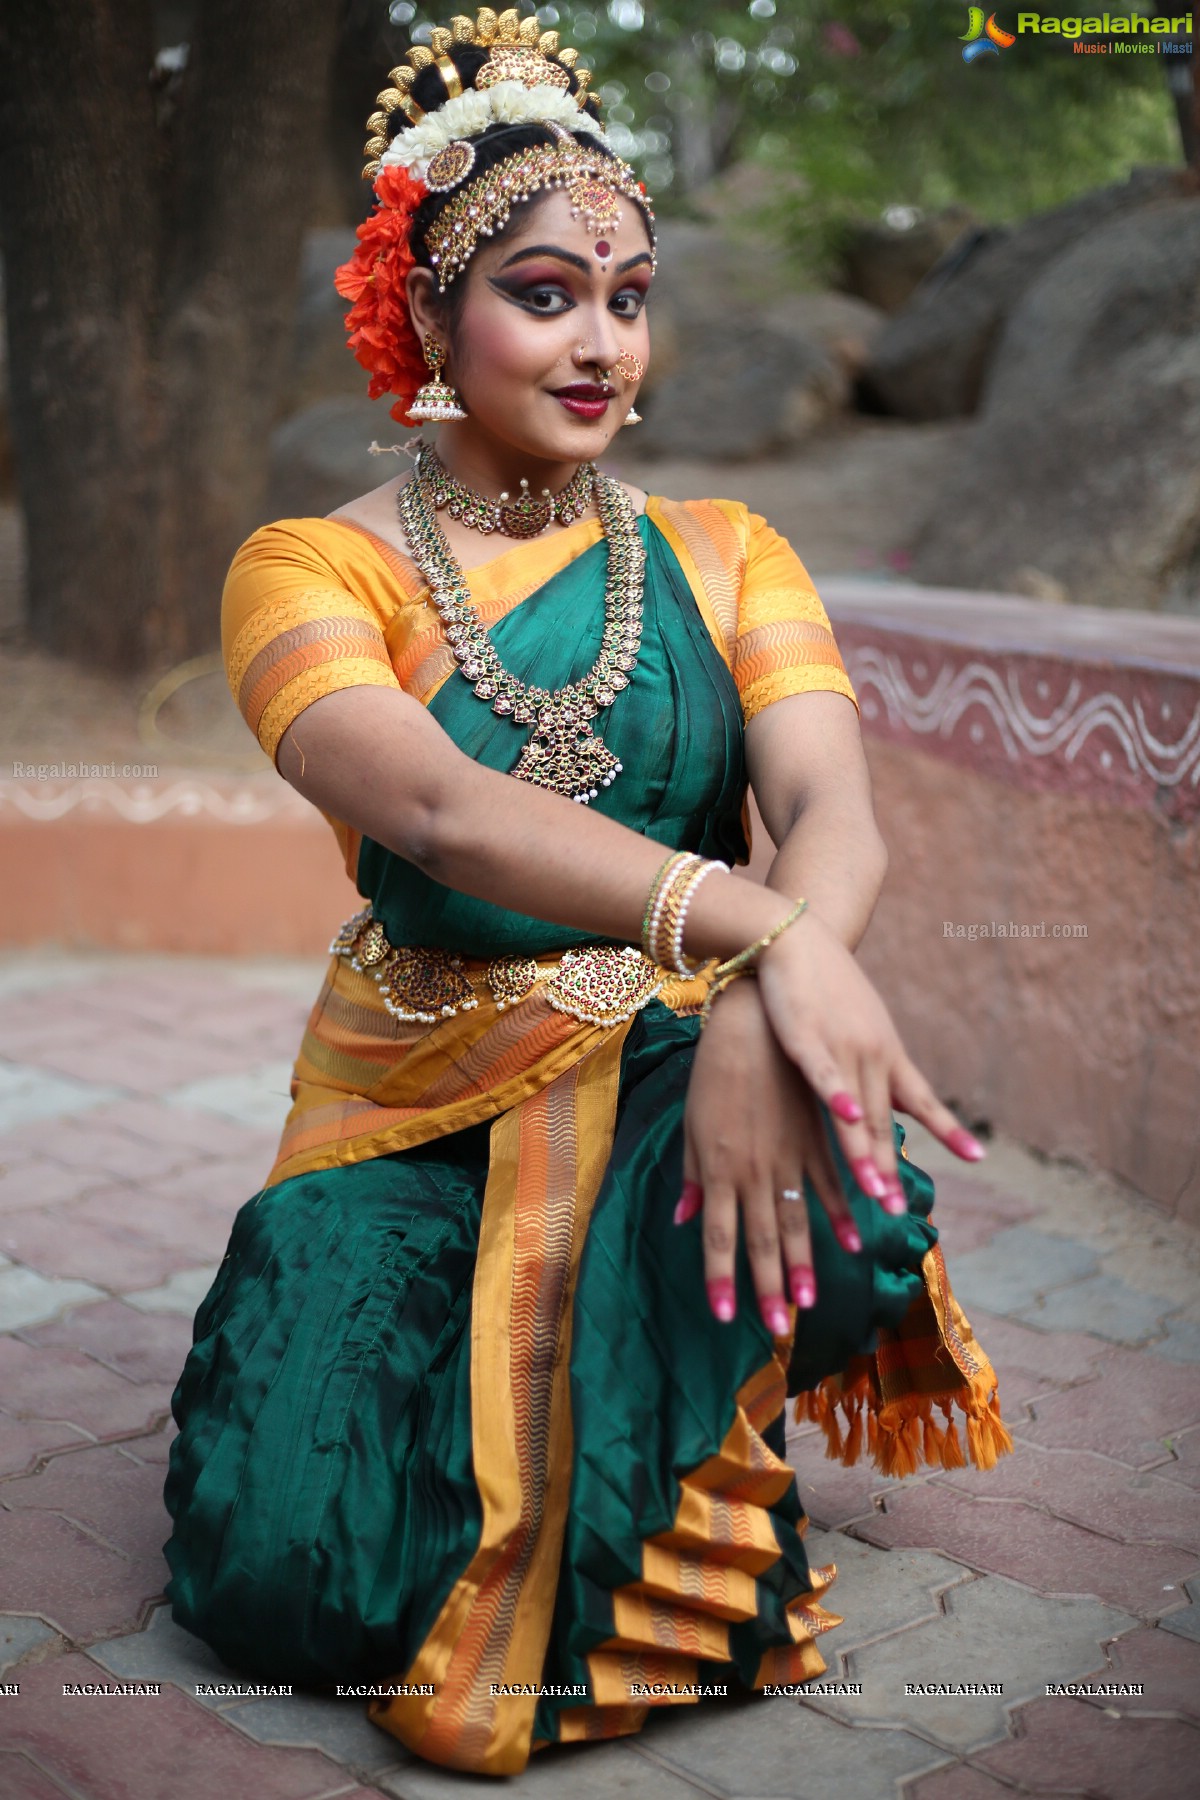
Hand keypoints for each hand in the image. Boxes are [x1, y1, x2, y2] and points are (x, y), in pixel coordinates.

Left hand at [680, 976, 894, 1329]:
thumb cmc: (714, 1071)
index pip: (719, 1236)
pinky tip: (852, 1244)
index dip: (721, 1278)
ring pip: (796, 1219)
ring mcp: (788, 1154)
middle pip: (759, 1237)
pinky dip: (841, 1215)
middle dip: (767, 1286)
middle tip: (779, 1329)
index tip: (724, 1316)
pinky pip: (831, 1183)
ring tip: (811, 1302)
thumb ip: (695, 1175)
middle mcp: (753, 1168)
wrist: (753, 1019)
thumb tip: (685, 1220)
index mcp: (718, 1167)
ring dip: (803, 1263)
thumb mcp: (694, 1123)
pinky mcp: (816, 1135)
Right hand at [753, 908, 983, 1193]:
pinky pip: (823, 1072)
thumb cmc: (825, 988)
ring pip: (857, 1108)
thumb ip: (871, 1070)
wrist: (796, 938)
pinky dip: (837, 1095)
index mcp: (887, 1054)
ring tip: (875, 1193)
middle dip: (888, 1169)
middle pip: (883, 1121)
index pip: (923, 1099)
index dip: (949, 1129)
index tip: (978, 1157)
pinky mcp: (805, 1036)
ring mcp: (840, 1045)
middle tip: (896, 1212)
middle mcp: (872, 1054)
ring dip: (865, 1153)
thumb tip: (886, 1106)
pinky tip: (847, 1115)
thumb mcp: (859, 1030)